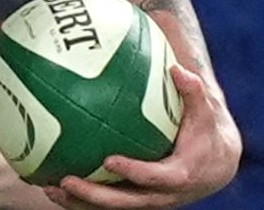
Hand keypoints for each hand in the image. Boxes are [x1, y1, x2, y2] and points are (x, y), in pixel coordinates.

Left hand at [45, 66, 240, 208]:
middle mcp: (160, 194)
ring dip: (79, 202)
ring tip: (48, 187)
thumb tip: (177, 68)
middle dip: (94, 195)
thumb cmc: (206, 132)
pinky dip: (80, 197)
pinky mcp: (135, 198)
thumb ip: (193, 92)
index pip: (153, 178)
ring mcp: (146, 199)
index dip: (132, 172)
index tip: (108, 160)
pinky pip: (105, 203)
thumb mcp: (206, 112)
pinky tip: (51, 182)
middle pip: (125, 201)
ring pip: (111, 207)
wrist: (215, 164)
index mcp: (179, 175)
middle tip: (66, 180)